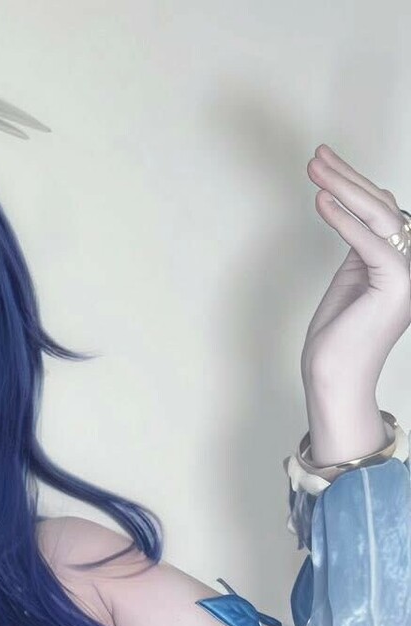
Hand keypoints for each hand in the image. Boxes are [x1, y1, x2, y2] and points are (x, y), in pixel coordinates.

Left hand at [301, 145, 410, 405]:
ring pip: (378, 215)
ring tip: (314, 169)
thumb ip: (359, 245)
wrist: (336, 379)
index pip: (383, 210)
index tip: (324, 163)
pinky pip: (368, 240)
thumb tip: (352, 207)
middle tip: (316, 156)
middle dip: (346, 177)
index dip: (354, 182)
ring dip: (343, 187)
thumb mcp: (350, 278)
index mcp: (404, 262)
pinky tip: (321, 200)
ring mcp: (408, 273)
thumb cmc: (337, 337)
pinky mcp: (396, 284)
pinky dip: (343, 219)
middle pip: (382, 206)